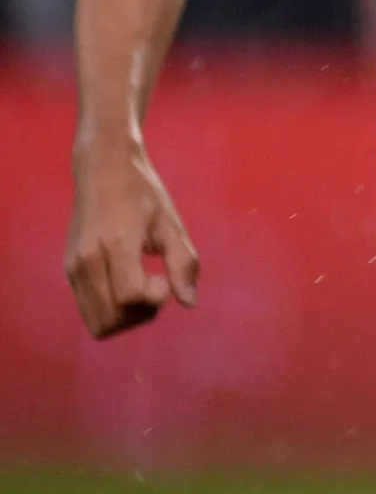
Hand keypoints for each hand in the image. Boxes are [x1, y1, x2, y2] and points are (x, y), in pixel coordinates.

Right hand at [66, 146, 199, 338]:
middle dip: (142, 314)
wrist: (102, 170)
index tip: (164, 279)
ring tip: (143, 287)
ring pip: (98, 323)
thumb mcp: (171, 224)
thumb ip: (183, 263)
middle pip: (111, 319)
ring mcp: (73, 268)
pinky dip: (113, 309)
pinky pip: (90, 310)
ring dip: (127, 316)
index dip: (154, 299)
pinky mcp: (69, 271)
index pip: (130, 297)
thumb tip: (189, 303)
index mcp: (115, 245)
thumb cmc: (143, 194)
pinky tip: (129, 284)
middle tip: (157, 286)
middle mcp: (86, 261)